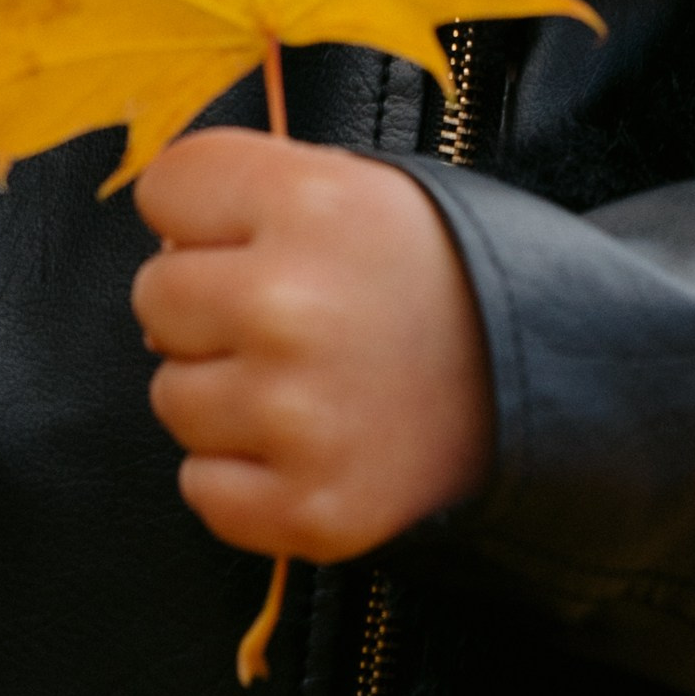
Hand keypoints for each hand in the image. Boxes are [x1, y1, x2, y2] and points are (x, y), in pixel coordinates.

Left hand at [130, 128, 493, 561]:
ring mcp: (296, 416)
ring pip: (172, 398)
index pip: (164, 191)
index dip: (200, 214)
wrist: (540, 391)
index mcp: (305, 203)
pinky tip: (306, 444)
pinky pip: (201, 488)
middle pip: (154, 298)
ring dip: (224, 393)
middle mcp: (288, 305)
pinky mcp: (310, 508)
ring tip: (307, 381)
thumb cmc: (437, 278)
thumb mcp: (359, 186)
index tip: (247, 234)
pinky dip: (241, 476)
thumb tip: (160, 249)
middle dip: (206, 307)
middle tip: (286, 316)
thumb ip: (253, 191)